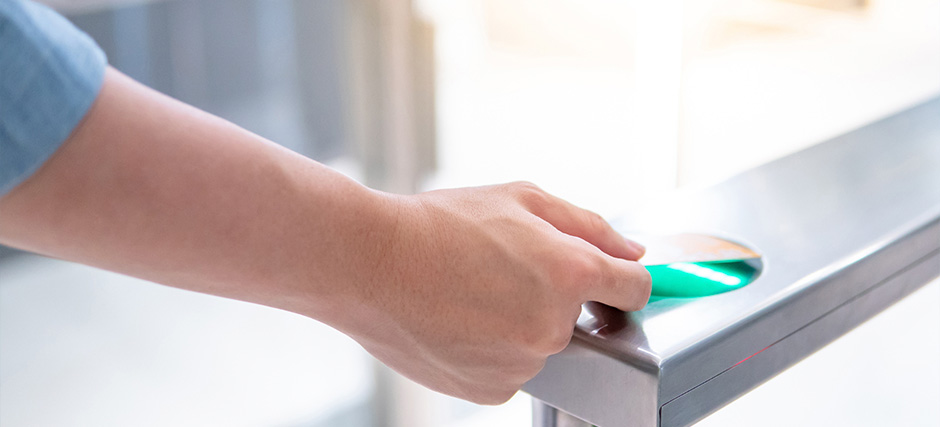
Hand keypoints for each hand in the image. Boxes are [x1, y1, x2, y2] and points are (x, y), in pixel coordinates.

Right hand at [339, 182, 650, 404]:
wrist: (370, 264)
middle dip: (554, 294)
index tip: (608, 279)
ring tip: (471, 293)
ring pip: (540, 344)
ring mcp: (522, 364)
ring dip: (519, 323)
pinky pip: (511, 368)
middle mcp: (553, 326)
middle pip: (580, 317)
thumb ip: (590, 225)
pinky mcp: (491, 389)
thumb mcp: (521, 198)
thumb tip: (633, 252)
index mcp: (569, 273)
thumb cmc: (440, 224)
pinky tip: (460, 321)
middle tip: (502, 269)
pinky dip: (493, 350)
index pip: (635, 288)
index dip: (622, 278)